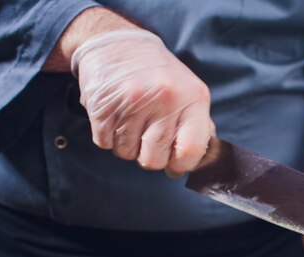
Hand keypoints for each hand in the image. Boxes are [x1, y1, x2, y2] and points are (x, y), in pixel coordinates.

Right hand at [71, 29, 213, 176]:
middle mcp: (164, 99)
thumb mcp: (189, 91)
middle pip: (154, 160)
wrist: (117, 42)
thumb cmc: (159, 75)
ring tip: (131, 121)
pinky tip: (115, 117)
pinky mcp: (103, 105)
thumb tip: (201, 159)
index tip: (173, 165)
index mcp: (193, 98)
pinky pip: (104, 143)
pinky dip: (107, 137)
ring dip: (127, 145)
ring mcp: (132, 101)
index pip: (190, 151)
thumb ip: (199, 125)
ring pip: (127, 154)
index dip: (181, 166)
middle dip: (149, 156)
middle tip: (147, 138)